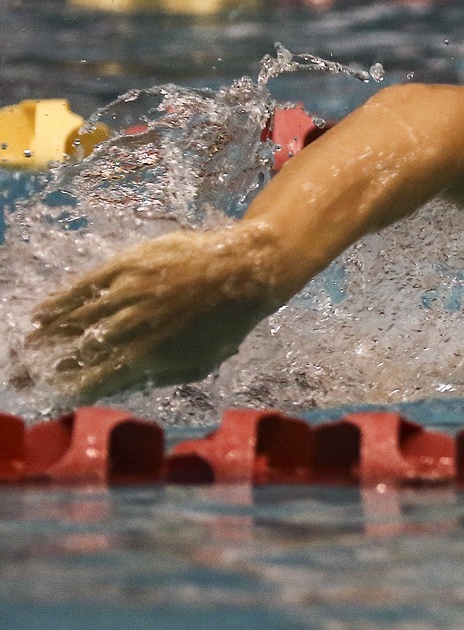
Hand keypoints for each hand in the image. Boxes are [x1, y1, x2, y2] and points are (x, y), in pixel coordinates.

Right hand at [23, 224, 284, 401]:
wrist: (245, 270)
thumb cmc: (227, 322)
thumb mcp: (199, 363)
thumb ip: (158, 377)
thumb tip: (122, 387)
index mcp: (149, 356)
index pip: (95, 379)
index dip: (67, 388)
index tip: (49, 393)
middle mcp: (132, 326)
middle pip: (76, 350)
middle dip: (45, 365)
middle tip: (22, 375)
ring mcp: (127, 293)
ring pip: (75, 317)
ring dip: (47, 334)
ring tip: (29, 345)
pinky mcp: (128, 265)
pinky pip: (85, 285)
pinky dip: (60, 300)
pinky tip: (42, 311)